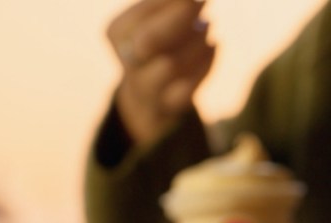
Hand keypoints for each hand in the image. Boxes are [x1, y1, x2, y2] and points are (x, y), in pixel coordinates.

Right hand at [106, 0, 215, 145]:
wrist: (149, 96)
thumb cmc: (158, 45)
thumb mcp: (155, 20)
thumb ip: (168, 5)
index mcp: (118, 33)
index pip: (140, 15)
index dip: (168, 2)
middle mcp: (128, 60)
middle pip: (150, 42)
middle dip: (179, 19)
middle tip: (203, 2)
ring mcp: (146, 86)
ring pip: (172, 65)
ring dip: (197, 42)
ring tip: (208, 24)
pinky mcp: (168, 104)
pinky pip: (188, 89)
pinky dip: (205, 65)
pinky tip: (213, 46)